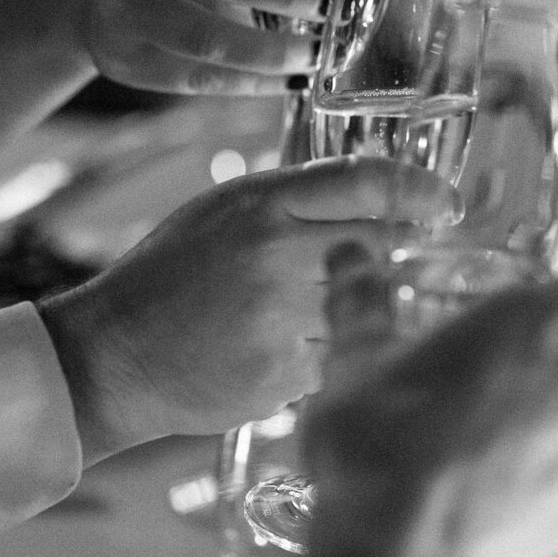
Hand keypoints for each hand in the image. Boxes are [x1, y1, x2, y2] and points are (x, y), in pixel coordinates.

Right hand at [37, 160, 454, 461]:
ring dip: (359, 311)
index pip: (369, 183)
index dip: (421, 191)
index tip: (444, 205)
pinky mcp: (286, 374)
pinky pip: (339, 358)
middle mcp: (279, 255)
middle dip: (397, 253)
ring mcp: (285, 318)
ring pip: (367, 306)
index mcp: (262, 203)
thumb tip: (374, 196)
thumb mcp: (221, 212)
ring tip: (314, 313)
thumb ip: (293, 200)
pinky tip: (287, 352)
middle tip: (397, 261)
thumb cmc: (167, 277)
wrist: (113, 357)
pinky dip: (328, 356)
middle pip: (382, 244)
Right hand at [300, 263, 557, 556]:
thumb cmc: (377, 446)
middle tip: (464, 387)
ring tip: (456, 454)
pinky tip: (463, 507)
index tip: (519, 318)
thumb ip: (360, 301)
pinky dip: (520, 494)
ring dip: (525, 436)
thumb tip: (347, 256)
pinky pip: (551, 494)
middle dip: (529, 372)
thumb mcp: (354, 362)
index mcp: (539, 327)